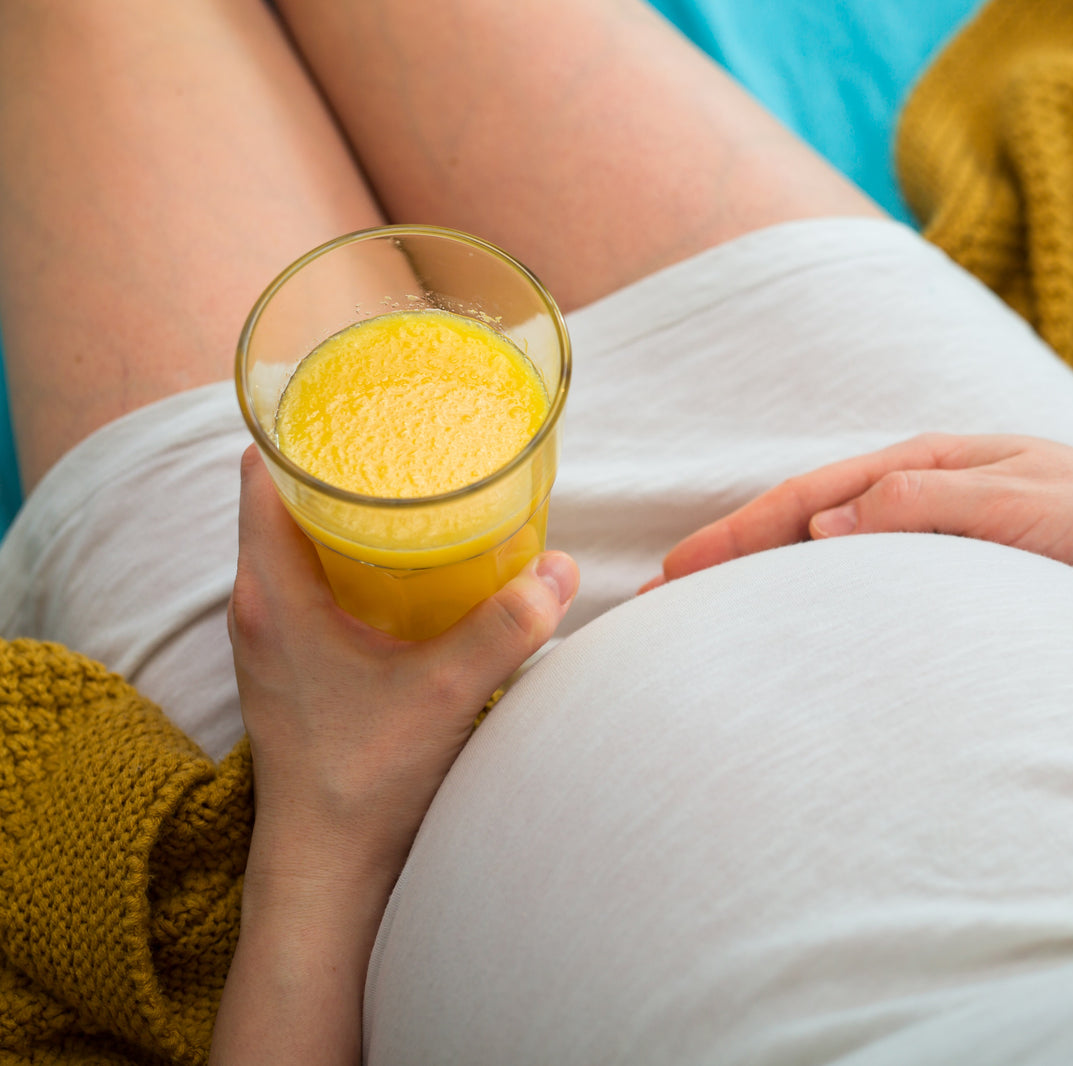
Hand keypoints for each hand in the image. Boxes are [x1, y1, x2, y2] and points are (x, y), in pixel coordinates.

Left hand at [229, 445, 577, 887]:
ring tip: (418, 491)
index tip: (365, 401)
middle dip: (345, 462)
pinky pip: (314, 583)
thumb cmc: (364, 782)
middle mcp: (259, 607)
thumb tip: (562, 570)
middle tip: (413, 437)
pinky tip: (411, 568)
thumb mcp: (447, 693)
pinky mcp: (293, 666)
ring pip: (300, 542)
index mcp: (273, 594)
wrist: (326, 869)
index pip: (263, 472)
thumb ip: (508, 627)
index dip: (306, 425)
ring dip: (351, 513)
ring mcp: (271, 639)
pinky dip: (356, 559)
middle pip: (285, 498)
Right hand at [645, 434, 1072, 588]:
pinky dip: (815, 595)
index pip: (809, 496)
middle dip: (731, 554)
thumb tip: (826, 524)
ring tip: (706, 613)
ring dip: (764, 577)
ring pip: (826, 551)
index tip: (678, 571)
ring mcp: (931, 533)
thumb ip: (928, 506)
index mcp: (924, 465)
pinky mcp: (952, 573)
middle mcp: (917, 493)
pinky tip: (791, 622)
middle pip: (802, 521)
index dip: (740, 533)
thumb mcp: (1021, 502)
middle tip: (660, 598)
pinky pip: (865, 580)